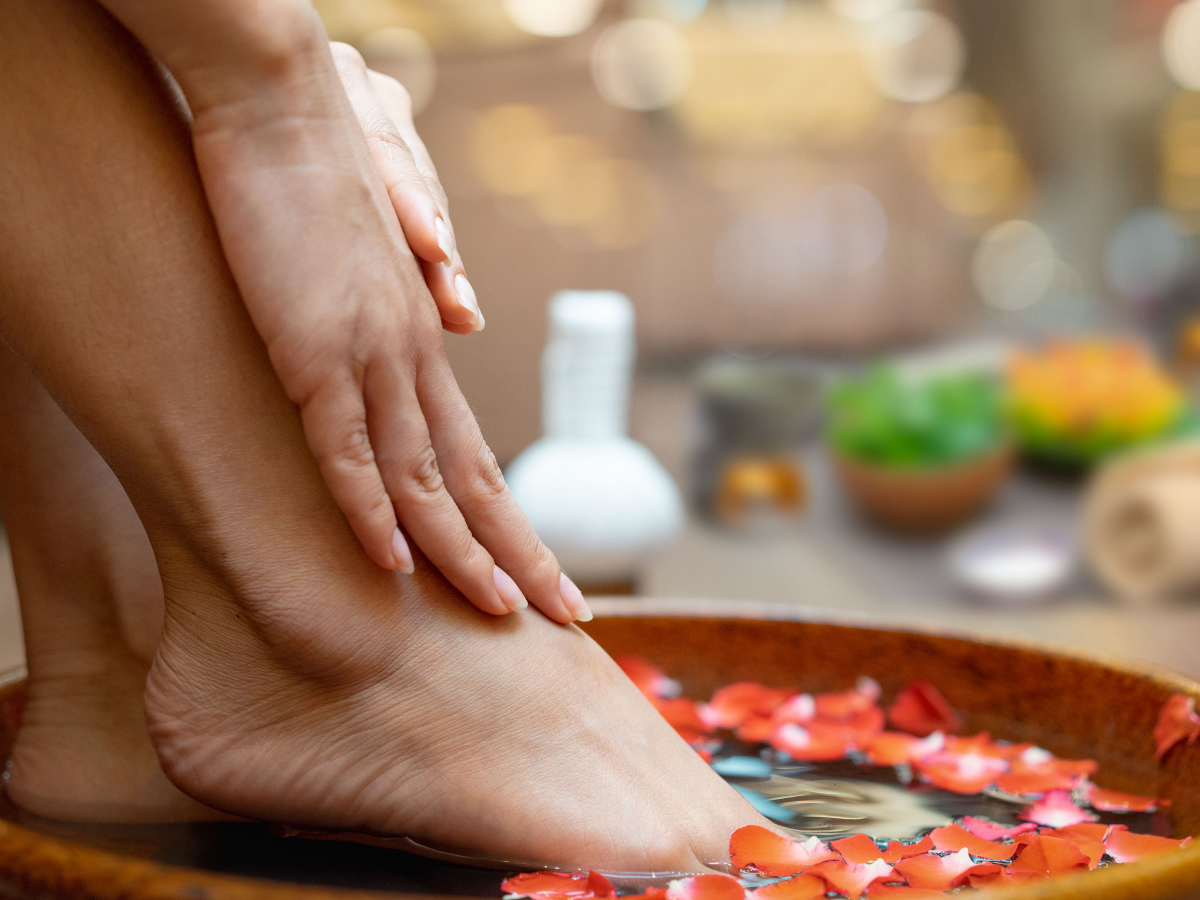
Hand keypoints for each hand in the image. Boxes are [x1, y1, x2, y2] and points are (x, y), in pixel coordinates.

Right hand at [90, 0, 591, 622]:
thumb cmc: (316, 178)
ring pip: (424, 478)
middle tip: (568, 615)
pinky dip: (370, 512)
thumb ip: (397, 313)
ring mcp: (367, 356)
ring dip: (461, 553)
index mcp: (421, 342)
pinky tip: (392, 564)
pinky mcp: (310, 350)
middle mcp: (412, 357)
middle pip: (476, 478)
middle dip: (522, 553)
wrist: (281, 106)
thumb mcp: (359, 263)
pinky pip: (345, 448)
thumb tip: (449, 327)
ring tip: (501, 613)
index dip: (512, 520)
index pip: (476, 453)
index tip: (544, 571)